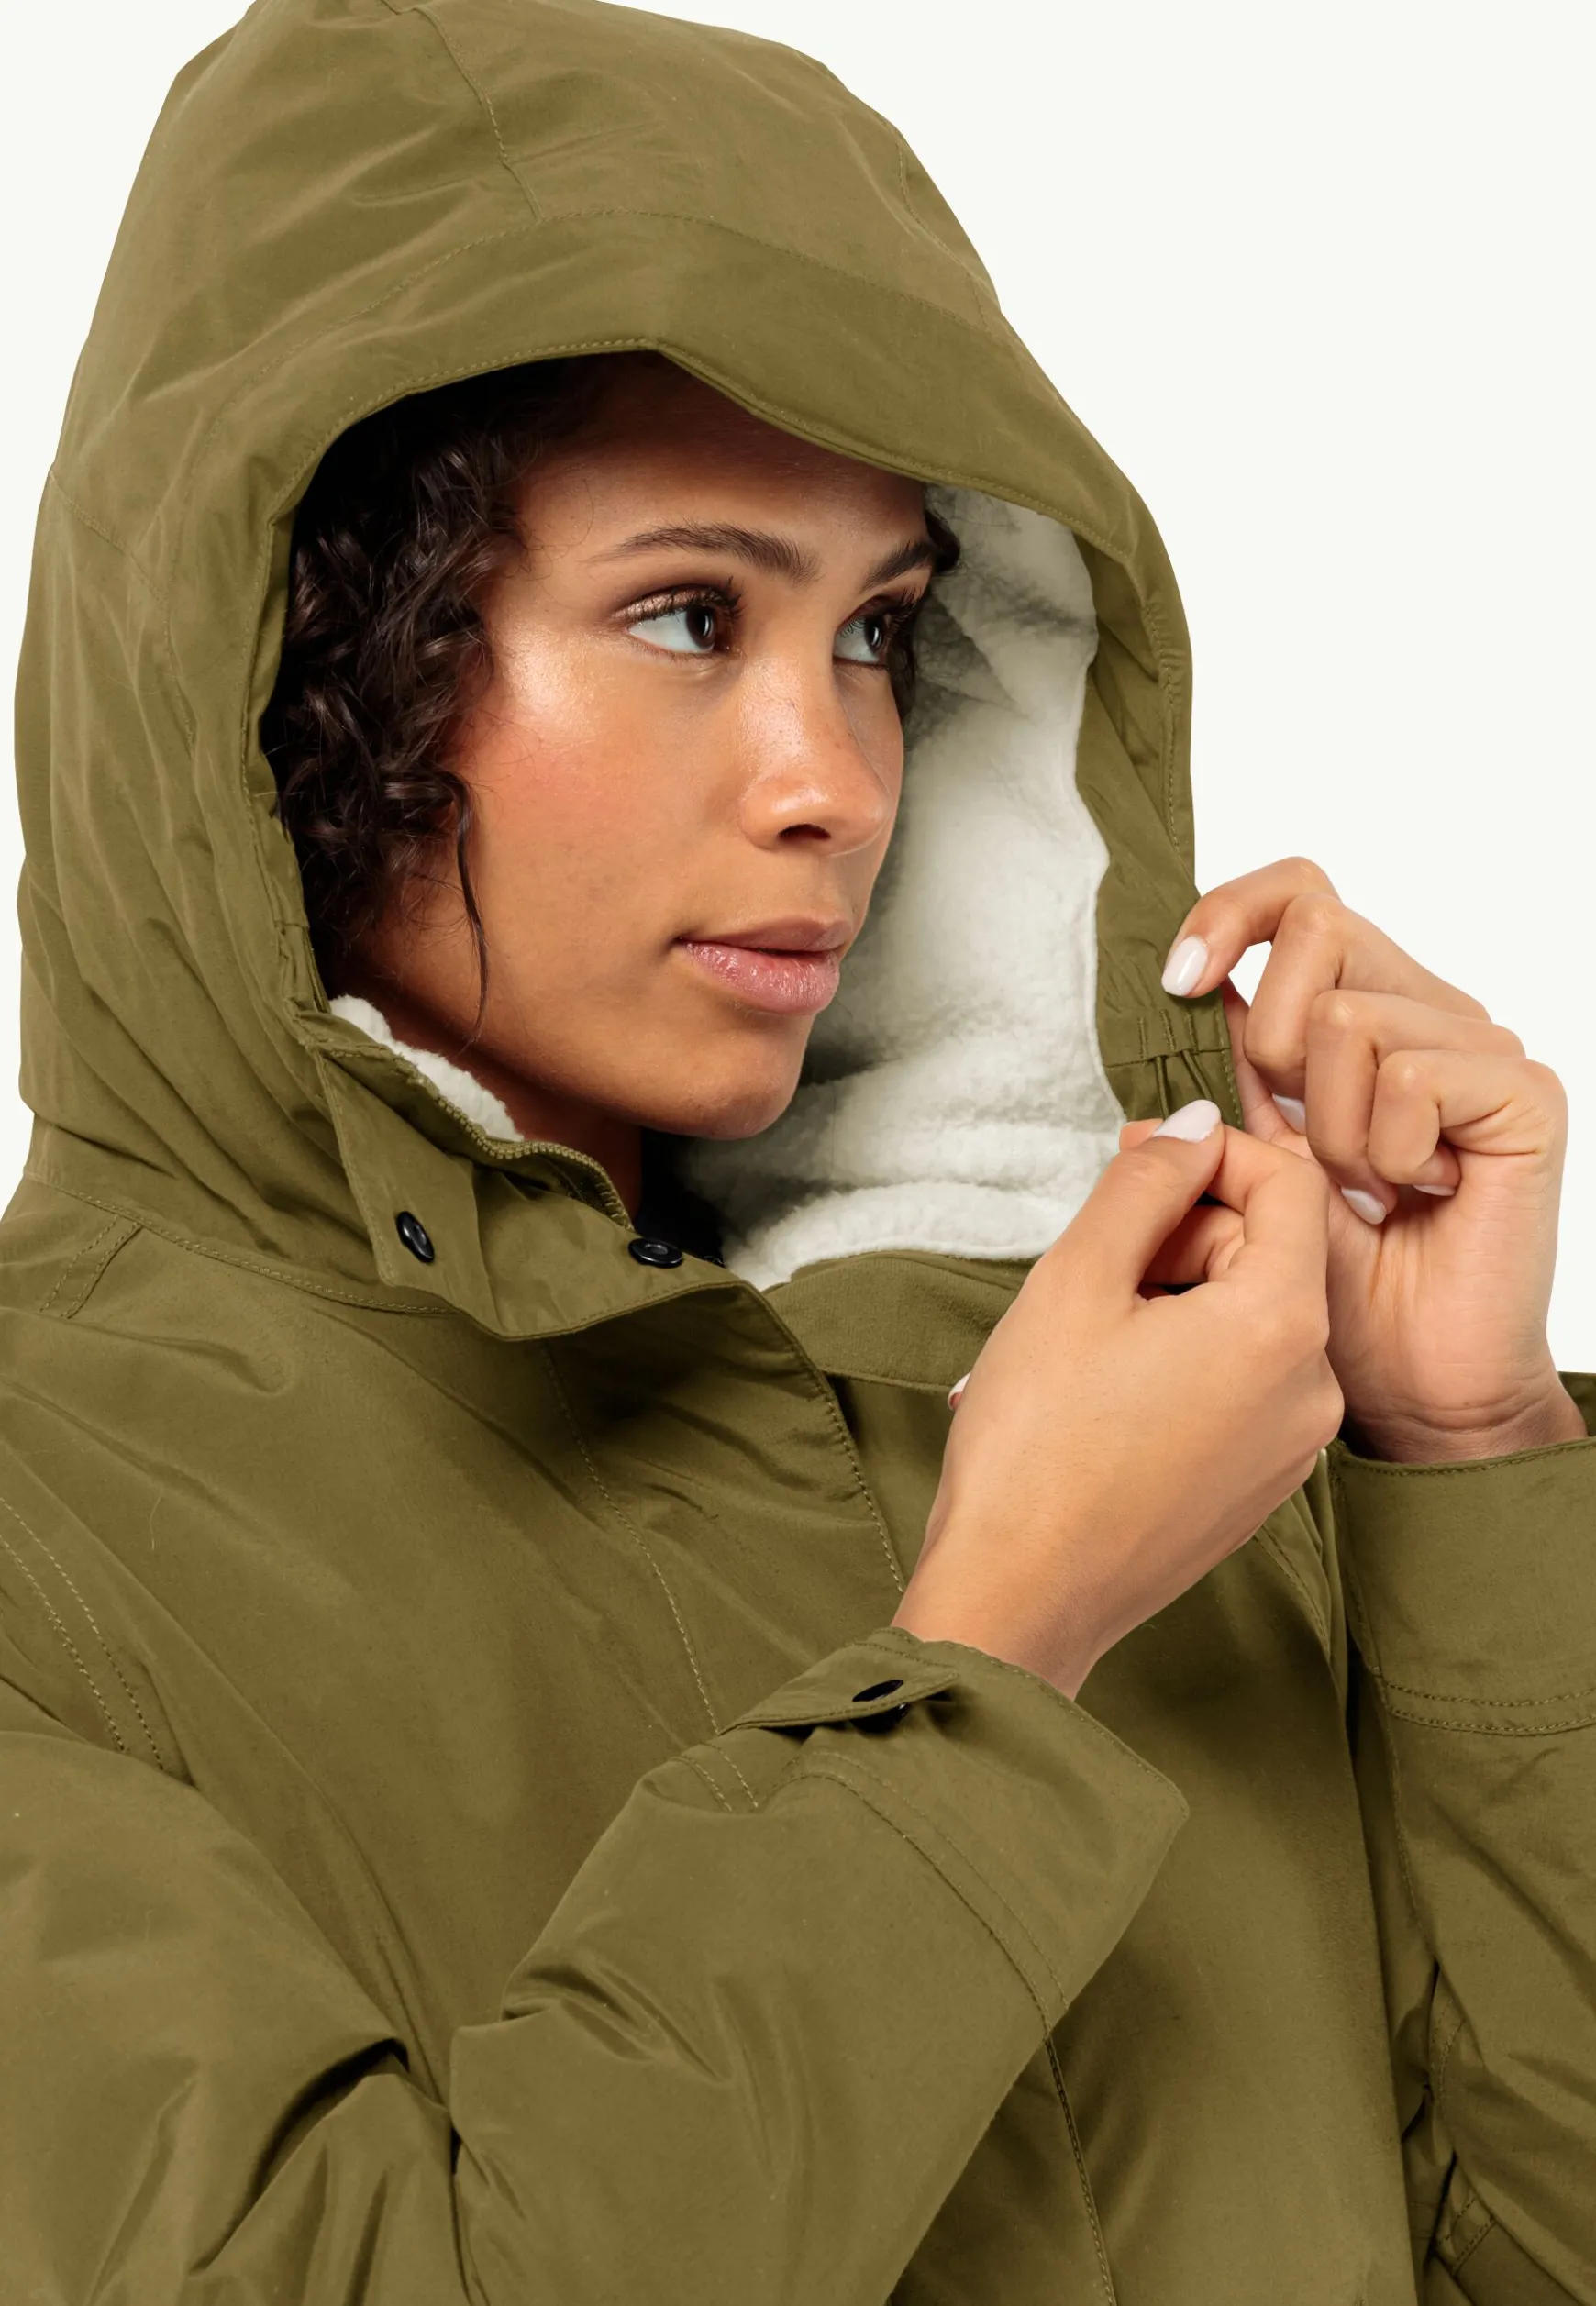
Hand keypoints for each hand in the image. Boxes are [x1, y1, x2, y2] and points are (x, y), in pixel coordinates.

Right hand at [896, 1107, 1342, 1698]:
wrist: (1020, 1599)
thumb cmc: (1035, 1446)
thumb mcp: (1076, 1281)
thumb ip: (1146, 1183)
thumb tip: (1195, 1124)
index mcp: (1280, 1325)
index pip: (1291, 1181)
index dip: (1209, 1153)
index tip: (1134, 1161)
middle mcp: (1314, 1388)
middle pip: (1272, 1251)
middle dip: (1185, 1230)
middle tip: (1089, 1257)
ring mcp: (1294, 1446)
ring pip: (1253, 1318)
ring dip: (1177, 1295)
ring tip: (1085, 1332)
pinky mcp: (1263, 1487)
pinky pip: (1244, 1384)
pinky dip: (1185, 1358)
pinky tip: (1106, 1387)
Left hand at [1159, 857, 1584, 1462]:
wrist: (1409, 1381)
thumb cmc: (1333, 1285)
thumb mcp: (1251, 1159)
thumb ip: (1224, 1072)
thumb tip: (1180, 989)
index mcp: (1360, 1013)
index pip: (1299, 894)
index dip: (1229, 914)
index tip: (1179, 983)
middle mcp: (1427, 1012)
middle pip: (1319, 928)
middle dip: (1270, 1046)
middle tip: (1305, 1143)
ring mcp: (1480, 1047)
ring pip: (1350, 1018)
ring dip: (1330, 1128)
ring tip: (1367, 1190)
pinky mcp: (1523, 1093)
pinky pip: (1409, 1077)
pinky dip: (1386, 1151)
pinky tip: (1417, 1195)